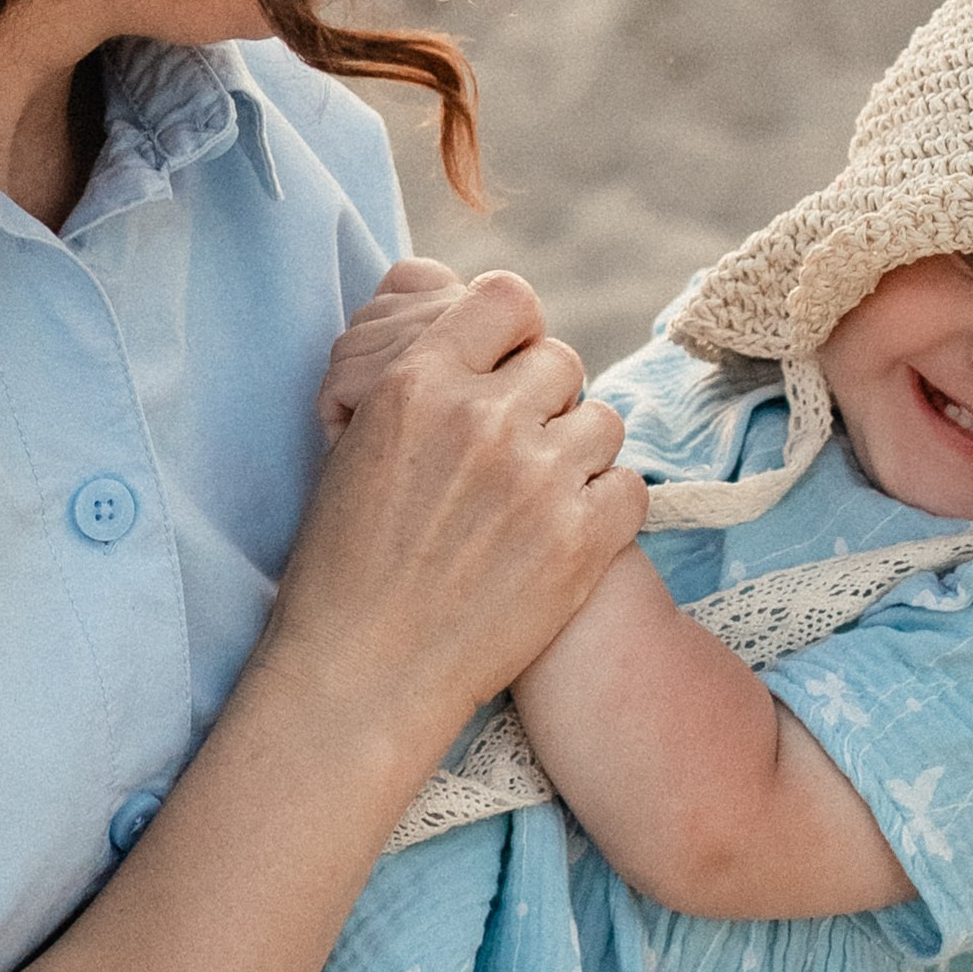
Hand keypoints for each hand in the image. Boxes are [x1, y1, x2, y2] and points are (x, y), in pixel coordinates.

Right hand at [264, 267, 645, 755]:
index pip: (508, 298)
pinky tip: (562, 534)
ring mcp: (536, 479)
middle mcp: (481, 419)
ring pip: (603, 420)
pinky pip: (629, 486)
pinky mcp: (579, 542)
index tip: (503, 369)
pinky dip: (604, 508)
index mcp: (414, 382)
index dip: (513, 331)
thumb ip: (411, 377)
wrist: (361, 674)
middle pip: (561, 360)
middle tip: (515, 450)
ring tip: (537, 497)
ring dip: (577, 453)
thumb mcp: (352, 444)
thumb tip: (451, 314)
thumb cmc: (343, 565)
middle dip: (543, 400)